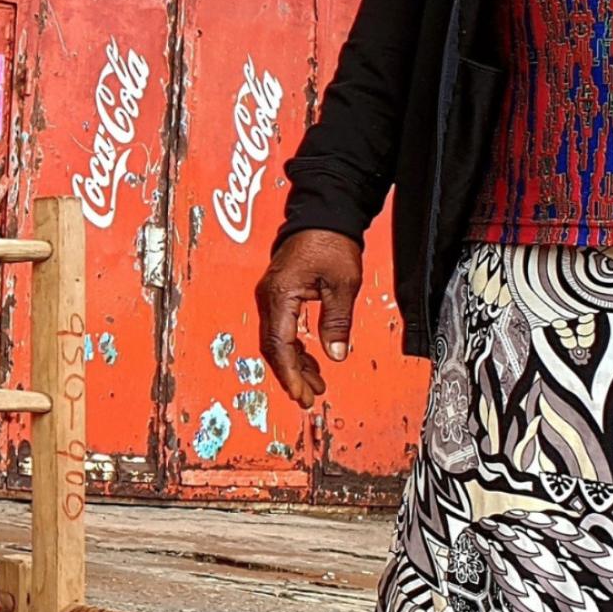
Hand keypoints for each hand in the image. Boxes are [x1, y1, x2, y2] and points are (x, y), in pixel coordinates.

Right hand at [257, 228, 363, 403]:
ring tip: (315, 383)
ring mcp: (271, 295)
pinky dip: (295, 348)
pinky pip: (282, 328)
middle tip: (309, 397)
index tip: (301, 393)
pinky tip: (311, 360)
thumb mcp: (342, 284)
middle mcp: (269, 297)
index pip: (280, 344)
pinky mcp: (279, 294)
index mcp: (281, 294)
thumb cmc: (331, 242)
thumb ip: (337, 321)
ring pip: (277, 340)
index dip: (290, 373)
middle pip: (274, 347)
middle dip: (291, 375)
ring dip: (294, 364)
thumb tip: (335, 354)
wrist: (323, 215)